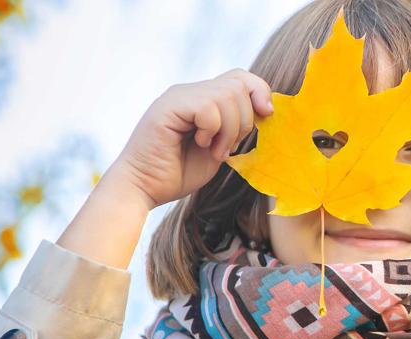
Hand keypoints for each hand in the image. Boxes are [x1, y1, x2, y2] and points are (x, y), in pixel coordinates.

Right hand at [111, 68, 273, 209]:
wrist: (143, 189)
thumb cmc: (177, 174)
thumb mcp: (218, 147)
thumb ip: (236, 127)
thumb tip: (265, 109)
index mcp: (201, 99)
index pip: (240, 77)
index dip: (259, 92)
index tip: (266, 115)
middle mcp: (189, 92)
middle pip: (239, 83)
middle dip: (245, 120)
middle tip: (227, 146)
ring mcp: (178, 96)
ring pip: (228, 94)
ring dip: (229, 130)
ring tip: (213, 149)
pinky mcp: (168, 106)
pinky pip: (208, 107)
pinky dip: (212, 130)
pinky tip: (199, 143)